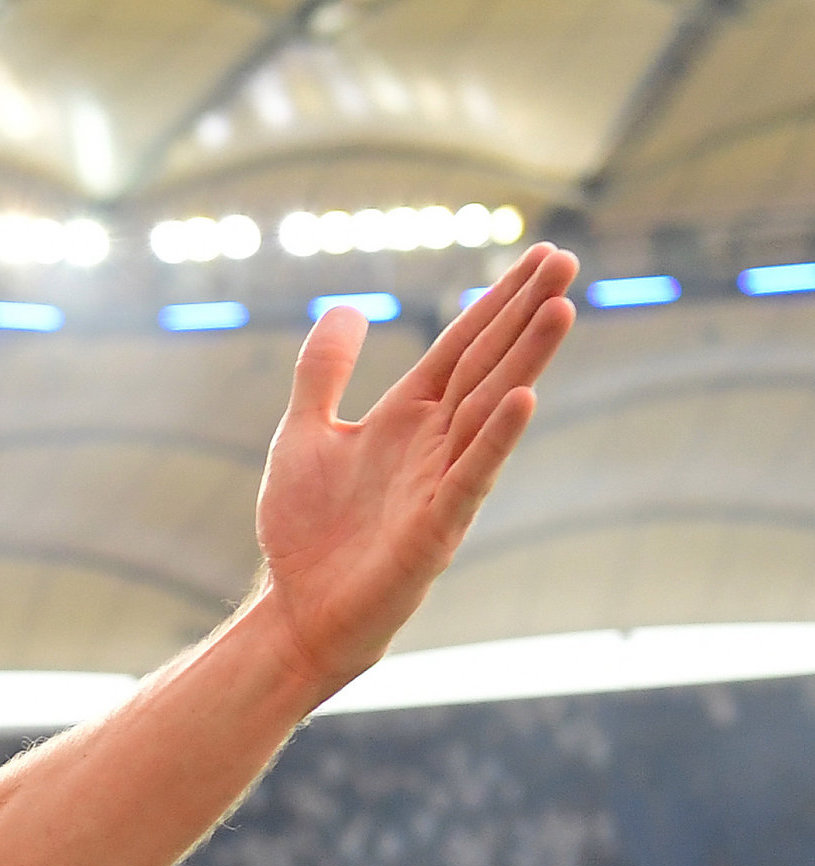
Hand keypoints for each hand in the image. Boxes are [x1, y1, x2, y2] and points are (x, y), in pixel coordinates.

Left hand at [253, 243, 578, 687]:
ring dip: (525, 361)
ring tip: (561, 308)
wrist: (297, 613)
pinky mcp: (437, 529)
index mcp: (408, 416)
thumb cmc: (306, 531)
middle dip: (524, 313)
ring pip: (492, 410)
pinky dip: (496, 439)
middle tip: (566, 259)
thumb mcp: (304, 434)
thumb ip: (323, 373)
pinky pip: (471, 477)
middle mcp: (435, 443)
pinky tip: (524, 399)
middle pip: (488, 364)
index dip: (497, 299)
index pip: (463, 344)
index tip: (542, 252)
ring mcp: (442, 483)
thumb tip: (348, 306)